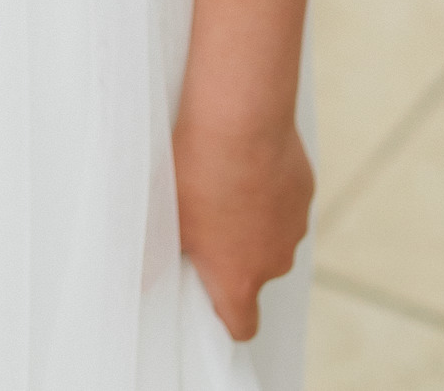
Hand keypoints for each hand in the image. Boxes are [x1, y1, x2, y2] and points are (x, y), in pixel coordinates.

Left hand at [174, 114, 313, 339]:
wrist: (240, 118)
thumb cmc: (196, 171)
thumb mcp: (162, 217)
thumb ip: (153, 258)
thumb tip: (138, 283)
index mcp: (239, 279)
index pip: (243, 326)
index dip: (226, 317)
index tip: (209, 294)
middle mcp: (275, 261)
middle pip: (255, 272)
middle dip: (234, 252)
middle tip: (203, 217)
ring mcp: (296, 226)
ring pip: (272, 233)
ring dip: (252, 218)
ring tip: (222, 179)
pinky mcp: (305, 190)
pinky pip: (284, 199)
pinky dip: (268, 187)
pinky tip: (245, 157)